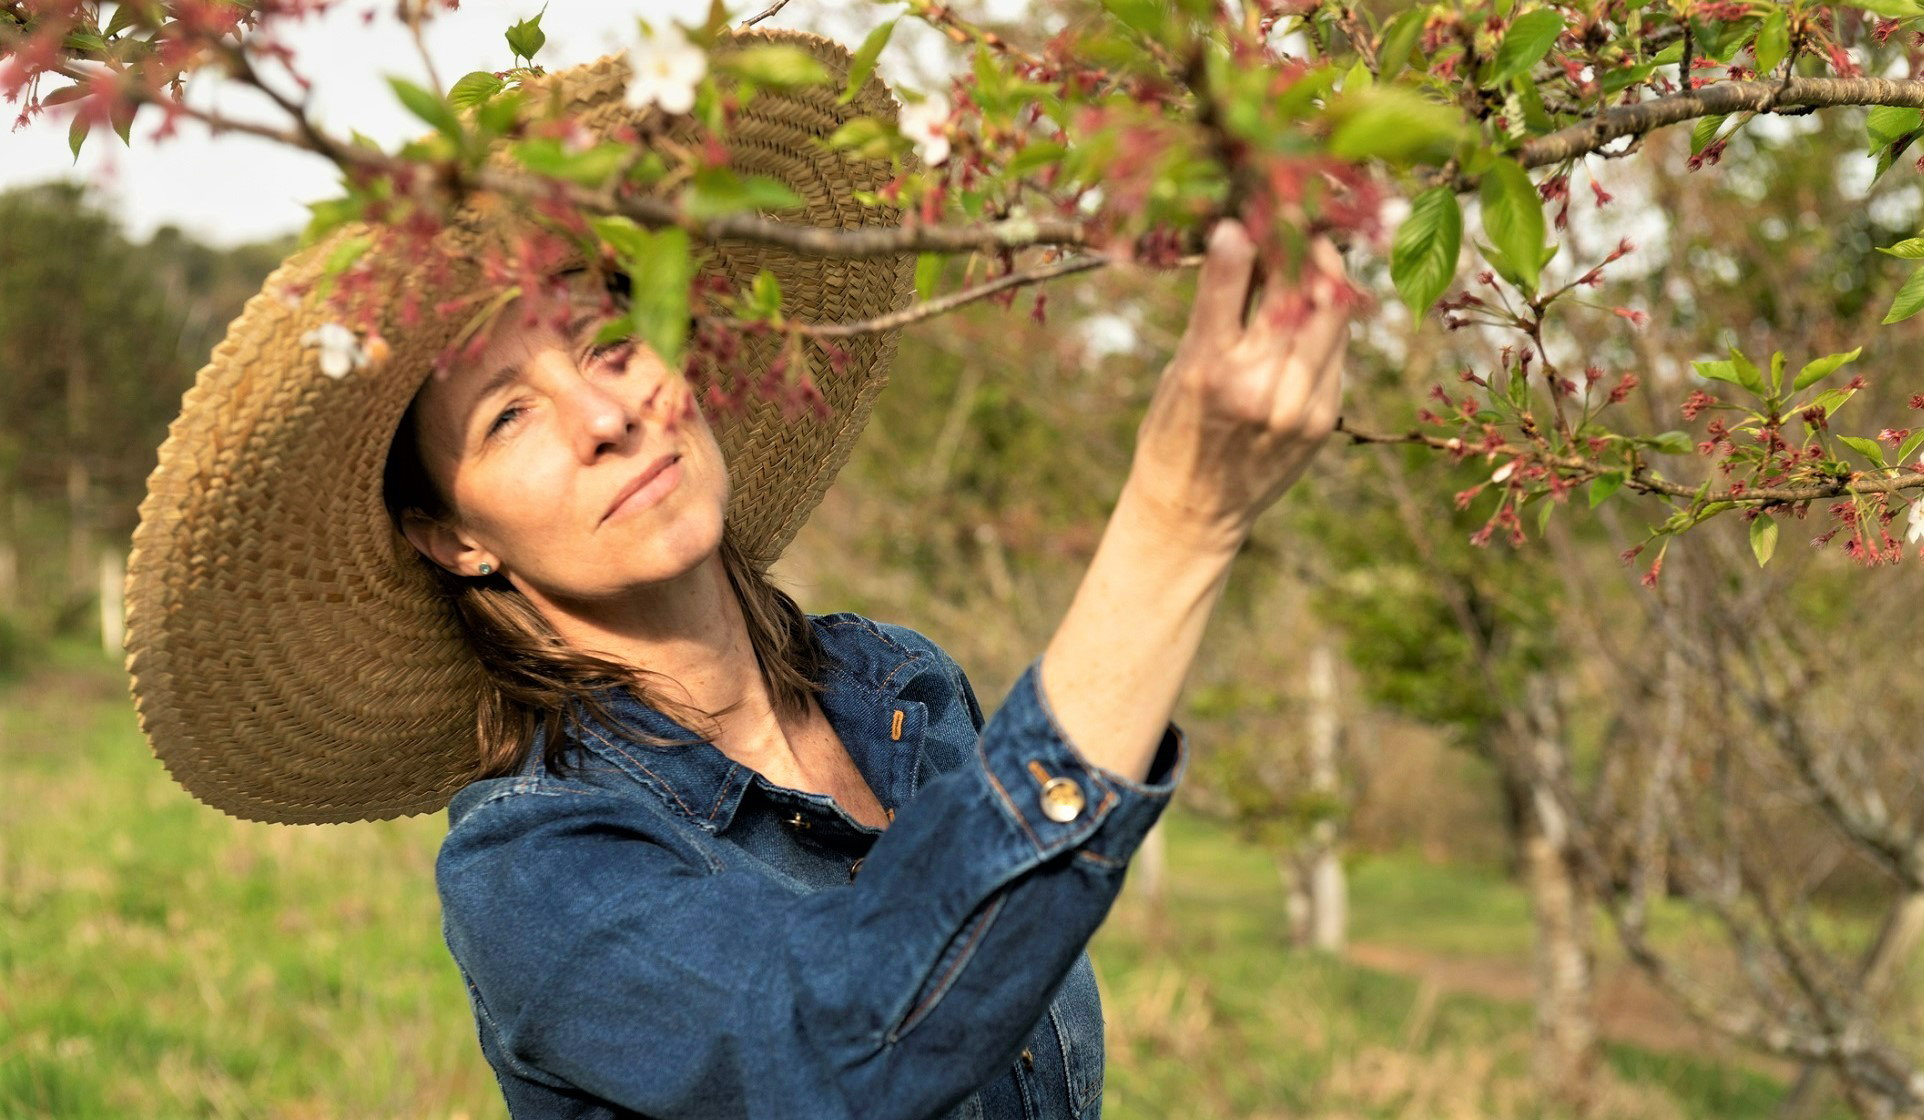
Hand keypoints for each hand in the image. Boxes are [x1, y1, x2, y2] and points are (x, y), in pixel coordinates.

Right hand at [1121, 217, 1351, 551]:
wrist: (1194, 511)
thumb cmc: (1175, 429)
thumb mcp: (1179, 367)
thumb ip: (1216, 312)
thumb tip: (1242, 238)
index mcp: (1205, 369)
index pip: (1228, 280)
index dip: (1246, 233)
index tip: (1253, 204)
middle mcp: (1256, 386)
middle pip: (1297, 289)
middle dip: (1300, 244)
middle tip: (1295, 218)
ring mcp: (1299, 405)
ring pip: (1332, 313)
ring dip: (1325, 275)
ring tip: (1311, 252)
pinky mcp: (1325, 418)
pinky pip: (1337, 349)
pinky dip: (1328, 320)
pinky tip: (1315, 306)